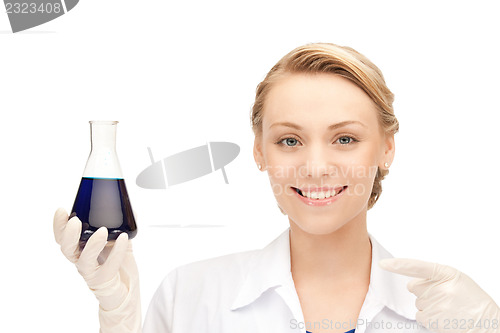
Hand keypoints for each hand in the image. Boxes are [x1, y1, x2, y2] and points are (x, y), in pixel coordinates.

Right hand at [53, 208, 141, 332]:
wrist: (127, 291)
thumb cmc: (119, 266)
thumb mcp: (119, 242)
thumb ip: (120, 227)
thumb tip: (129, 209)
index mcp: (81, 248)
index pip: (64, 237)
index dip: (59, 225)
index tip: (61, 210)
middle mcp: (82, 260)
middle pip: (66, 248)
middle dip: (68, 234)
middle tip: (74, 221)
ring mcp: (91, 272)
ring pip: (83, 260)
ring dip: (92, 244)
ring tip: (102, 231)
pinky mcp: (103, 281)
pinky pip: (108, 267)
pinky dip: (116, 252)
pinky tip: (123, 239)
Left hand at [379, 258, 498, 332]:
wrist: (487, 323)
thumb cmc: (472, 300)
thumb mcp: (457, 280)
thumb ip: (435, 276)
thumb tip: (413, 282)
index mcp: (446, 273)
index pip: (417, 266)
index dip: (398, 265)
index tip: (383, 264)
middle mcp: (439, 288)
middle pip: (414, 287)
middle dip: (423, 291)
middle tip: (442, 297)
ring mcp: (435, 305)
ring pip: (418, 303)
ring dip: (428, 306)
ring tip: (448, 309)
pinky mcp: (432, 320)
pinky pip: (420, 316)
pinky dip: (429, 318)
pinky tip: (444, 318)